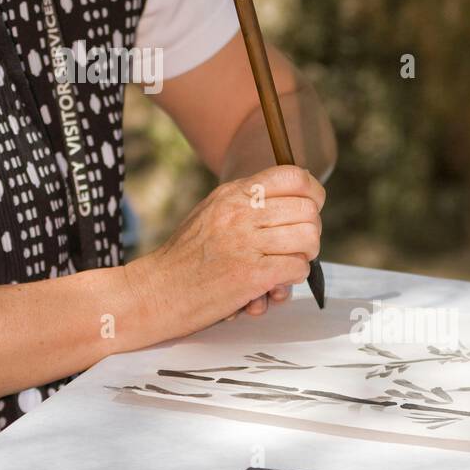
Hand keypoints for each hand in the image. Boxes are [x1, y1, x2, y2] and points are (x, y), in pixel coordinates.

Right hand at [136, 164, 323, 339]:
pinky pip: (297, 268)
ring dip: (305, 257)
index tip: (310, 209)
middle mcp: (240, 213)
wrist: (156, 292)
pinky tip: (274, 284)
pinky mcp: (250, 275)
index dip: (313, 194)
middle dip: (311, 231)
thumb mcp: (210, 213)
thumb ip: (245, 203)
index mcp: (232, 194)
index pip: (293, 177)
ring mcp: (245, 244)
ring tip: (287, 265)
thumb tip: (291, 201)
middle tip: (297, 246)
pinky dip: (293, 278)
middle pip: (308, 211)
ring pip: (308, 240)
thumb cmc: (184, 257)